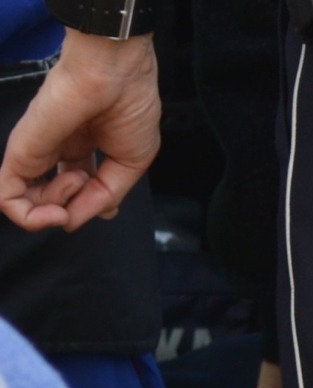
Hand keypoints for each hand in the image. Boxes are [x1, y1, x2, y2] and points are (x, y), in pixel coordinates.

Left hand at [0, 31, 160, 231]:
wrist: (114, 72)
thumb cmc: (131, 103)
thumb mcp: (131, 165)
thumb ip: (104, 197)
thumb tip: (74, 220)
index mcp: (83, 149)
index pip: (76, 192)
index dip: (90, 208)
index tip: (106, 205)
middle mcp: (55, 151)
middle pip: (48, 200)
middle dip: (70, 211)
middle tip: (85, 195)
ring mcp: (36, 151)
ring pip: (24, 204)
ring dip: (52, 214)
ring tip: (75, 188)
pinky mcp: (21, 151)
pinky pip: (7, 197)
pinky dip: (30, 216)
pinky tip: (57, 210)